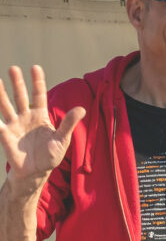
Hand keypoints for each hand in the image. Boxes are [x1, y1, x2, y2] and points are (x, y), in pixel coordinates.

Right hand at [0, 66, 84, 186]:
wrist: (35, 172)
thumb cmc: (50, 156)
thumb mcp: (62, 139)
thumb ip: (68, 123)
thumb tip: (82, 109)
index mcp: (41, 116)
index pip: (39, 95)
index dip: (37, 82)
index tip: (35, 67)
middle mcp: (26, 117)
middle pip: (21, 96)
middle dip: (17, 83)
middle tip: (13, 68)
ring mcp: (14, 125)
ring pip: (6, 106)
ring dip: (0, 94)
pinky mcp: (5, 135)